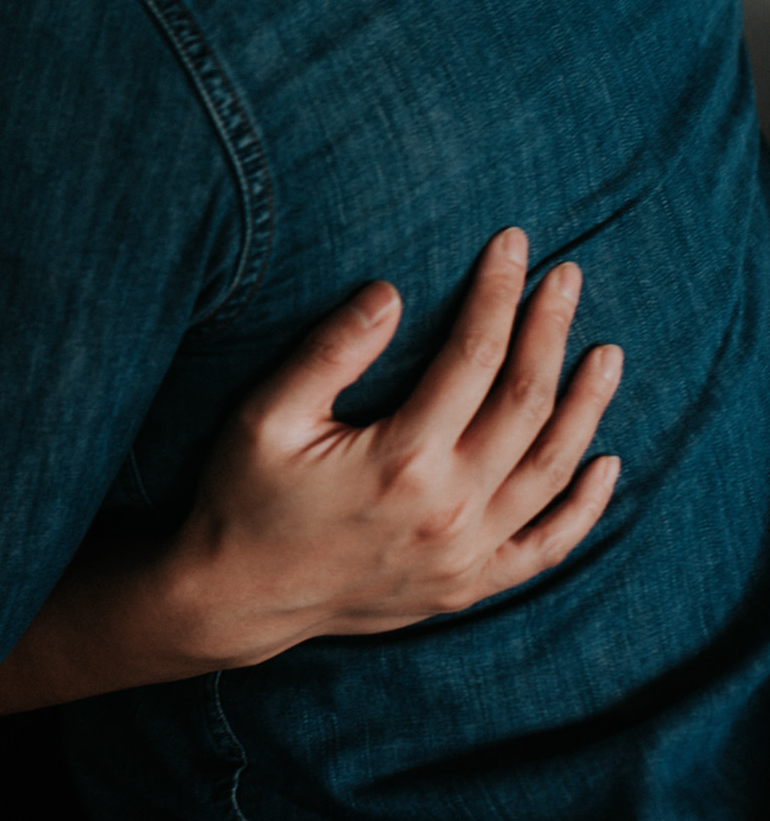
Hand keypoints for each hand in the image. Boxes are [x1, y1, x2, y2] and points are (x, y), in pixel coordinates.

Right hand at [168, 226, 619, 666]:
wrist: (235, 598)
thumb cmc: (243, 496)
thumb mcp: (267, 416)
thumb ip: (330, 354)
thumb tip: (390, 293)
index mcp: (401, 459)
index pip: (472, 356)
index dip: (497, 294)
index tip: (513, 244)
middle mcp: (449, 509)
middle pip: (526, 402)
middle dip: (550, 330)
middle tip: (568, 277)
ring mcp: (466, 554)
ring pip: (552, 469)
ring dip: (588, 406)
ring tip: (606, 353)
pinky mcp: (467, 585)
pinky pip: (548, 546)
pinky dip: (585, 506)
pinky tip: (605, 463)